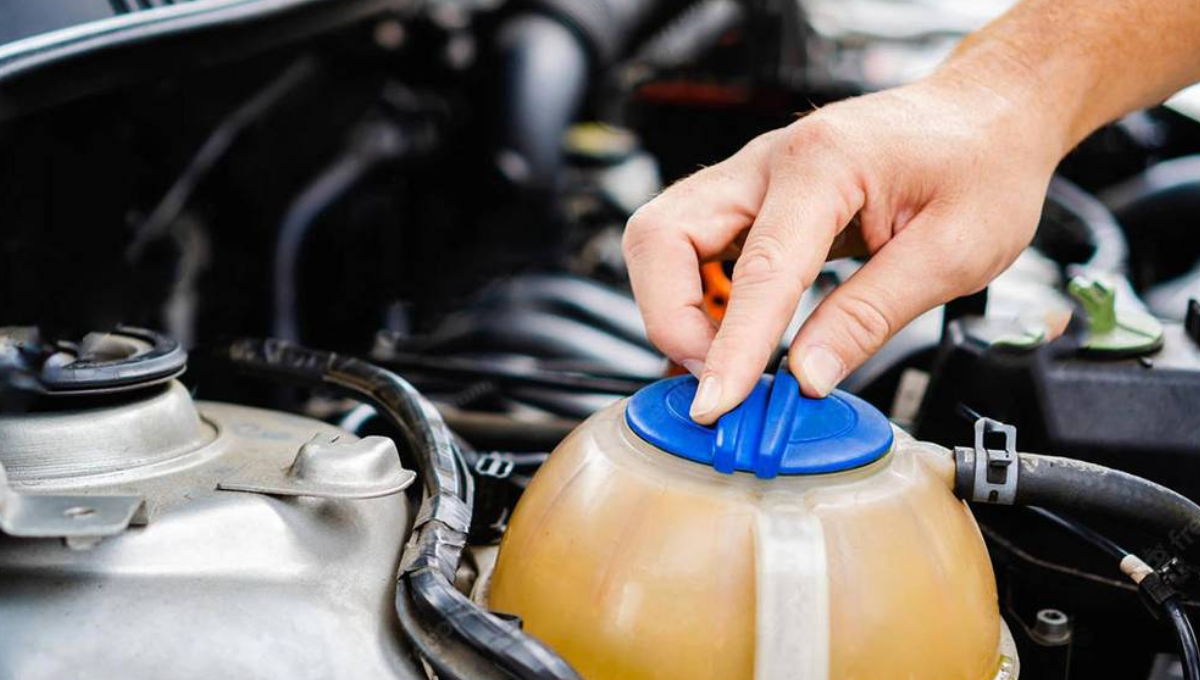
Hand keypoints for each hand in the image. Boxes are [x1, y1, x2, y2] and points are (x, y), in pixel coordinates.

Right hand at [623, 75, 1063, 423]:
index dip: (731, 349)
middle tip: (719, 378)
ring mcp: (752, 174)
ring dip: (674, 307)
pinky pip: (689, 245)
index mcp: (825, 164)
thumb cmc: (983, 165)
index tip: (716, 407)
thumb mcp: (953, 251)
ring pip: (661, 238)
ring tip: (726, 358)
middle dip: (671, 319)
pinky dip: (693, 296)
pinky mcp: (750, 195)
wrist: (987, 113)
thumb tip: (806, 377)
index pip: (758, 270)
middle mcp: (770, 160)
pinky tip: (731, 332)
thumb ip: (870, 315)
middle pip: (662, 236)